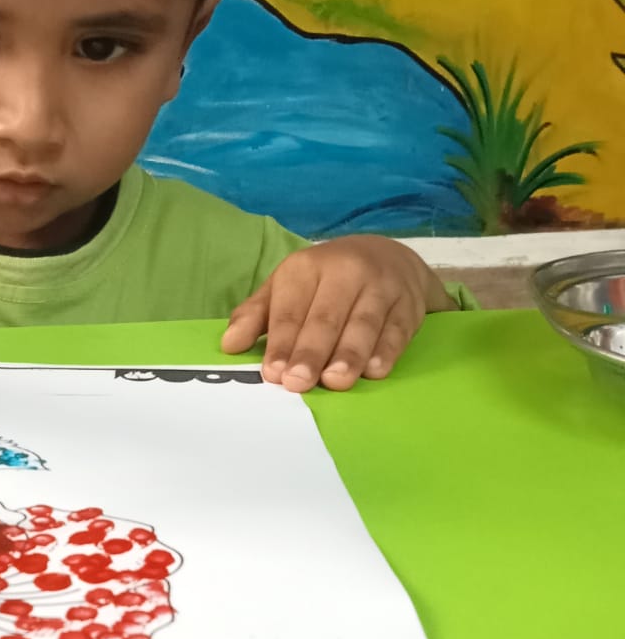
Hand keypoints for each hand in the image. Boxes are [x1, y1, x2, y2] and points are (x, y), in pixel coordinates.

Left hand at [220, 236, 453, 391]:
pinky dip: (386, 351)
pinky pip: (397, 329)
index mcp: (307, 268)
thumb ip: (255, 316)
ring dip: (349, 354)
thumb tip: (228, 346)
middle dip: (311, 352)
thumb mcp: (286, 288)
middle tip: (298, 383)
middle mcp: (346, 272)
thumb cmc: (325, 281)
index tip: (272, 373)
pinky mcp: (409, 305)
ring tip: (335, 381)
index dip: (281, 342)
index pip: (290, 309)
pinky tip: (374, 371)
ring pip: (364, 323)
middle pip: (326, 317)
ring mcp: (381, 287)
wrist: (387, 256)